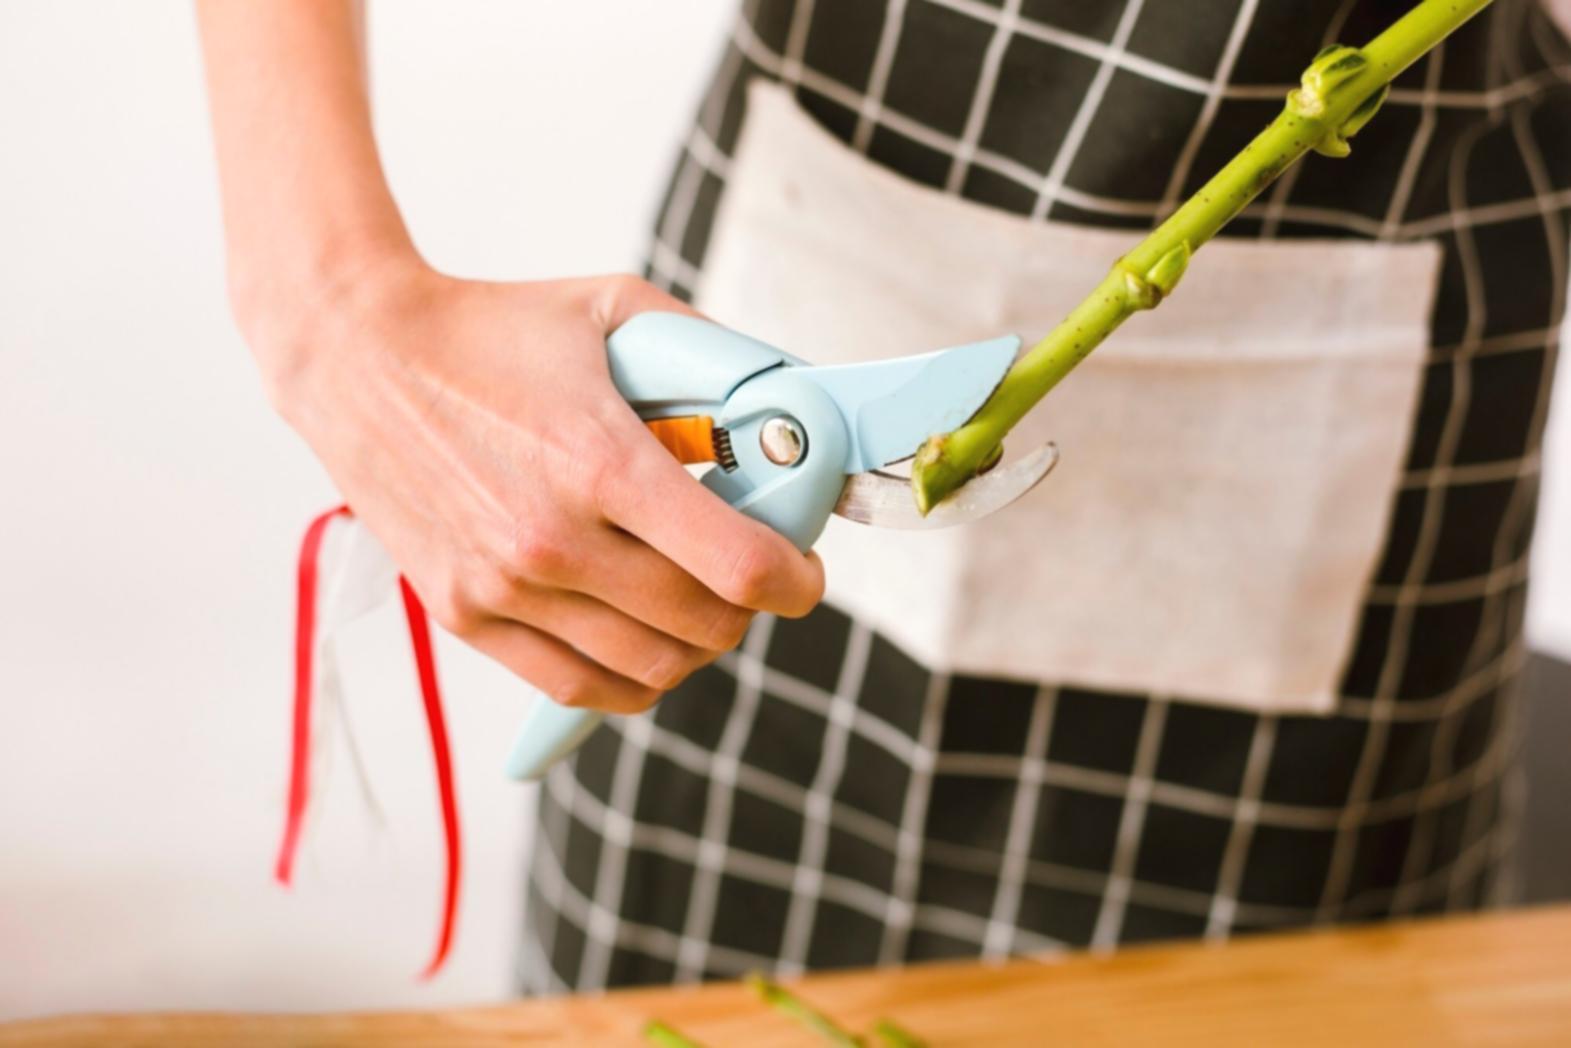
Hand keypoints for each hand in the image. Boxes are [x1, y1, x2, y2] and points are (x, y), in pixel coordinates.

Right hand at [256, 257, 824, 712]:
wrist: (358, 355)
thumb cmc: (492, 331)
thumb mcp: (614, 310)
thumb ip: (712, 355)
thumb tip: (790, 406)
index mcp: (600, 463)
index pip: (738, 567)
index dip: (794, 580)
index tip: (802, 571)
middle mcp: (552, 541)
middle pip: (703, 625)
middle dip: (750, 606)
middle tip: (750, 575)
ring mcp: (503, 588)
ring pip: (650, 668)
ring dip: (696, 644)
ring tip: (695, 601)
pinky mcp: (465, 614)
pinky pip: (577, 686)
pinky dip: (631, 677)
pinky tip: (643, 638)